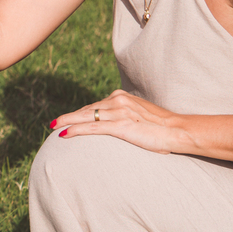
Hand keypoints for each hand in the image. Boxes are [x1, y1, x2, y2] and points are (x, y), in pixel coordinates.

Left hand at [50, 89, 186, 153]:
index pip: (94, 105)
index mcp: (122, 97)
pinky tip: (64, 134)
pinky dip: (75, 130)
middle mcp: (117, 101)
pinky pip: (91, 127)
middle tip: (53, 122)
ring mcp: (118, 112)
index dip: (79, 113)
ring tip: (53, 126)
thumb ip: (127, 116)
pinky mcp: (119, 125)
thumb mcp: (141, 116)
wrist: (179, 130)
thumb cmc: (163, 127)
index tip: (68, 118)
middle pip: (86, 109)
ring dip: (66, 122)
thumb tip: (118, 125)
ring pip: (85, 116)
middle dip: (68, 117)